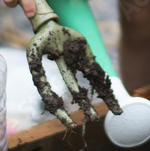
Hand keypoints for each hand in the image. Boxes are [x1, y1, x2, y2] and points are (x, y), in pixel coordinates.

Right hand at [27, 0, 121, 128]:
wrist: (50, 26)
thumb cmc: (39, 40)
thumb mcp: (33, 51)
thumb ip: (35, 66)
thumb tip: (39, 83)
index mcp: (54, 76)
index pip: (57, 97)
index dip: (62, 112)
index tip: (70, 124)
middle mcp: (66, 72)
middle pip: (78, 92)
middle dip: (86, 106)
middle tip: (94, 120)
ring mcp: (77, 64)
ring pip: (92, 82)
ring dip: (104, 96)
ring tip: (116, 111)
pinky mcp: (86, 55)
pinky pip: (97, 69)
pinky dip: (104, 80)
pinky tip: (113, 92)